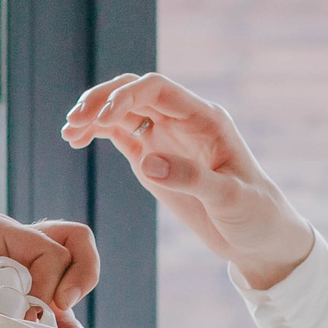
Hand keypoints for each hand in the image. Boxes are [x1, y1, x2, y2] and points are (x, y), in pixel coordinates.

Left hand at [0, 214, 100, 327]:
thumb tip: (17, 320)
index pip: (50, 248)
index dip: (53, 281)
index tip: (35, 312)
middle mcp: (12, 249)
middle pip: (72, 246)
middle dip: (79, 278)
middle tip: (61, 310)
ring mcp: (16, 275)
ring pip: (69, 275)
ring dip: (73, 307)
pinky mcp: (13, 303)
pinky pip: (52, 307)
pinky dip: (65, 326)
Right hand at [61, 73, 315, 288]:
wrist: (259, 239)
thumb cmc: (255, 214)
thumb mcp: (229, 198)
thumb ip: (191, 178)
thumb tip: (147, 162)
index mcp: (205, 119)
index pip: (157, 88)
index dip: (126, 95)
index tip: (103, 118)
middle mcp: (183, 121)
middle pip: (133, 92)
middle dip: (101, 101)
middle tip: (73, 122)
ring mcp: (166, 138)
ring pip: (123, 111)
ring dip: (94, 115)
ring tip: (68, 132)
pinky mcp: (154, 160)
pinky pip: (121, 135)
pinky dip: (97, 133)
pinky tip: (76, 140)